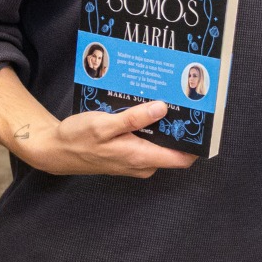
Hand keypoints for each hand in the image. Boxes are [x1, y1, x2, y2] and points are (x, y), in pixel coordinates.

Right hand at [28, 101, 196, 177]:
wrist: (56, 150)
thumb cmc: (78, 138)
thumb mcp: (104, 125)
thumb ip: (133, 119)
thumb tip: (162, 109)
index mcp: (141, 158)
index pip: (183, 158)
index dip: (196, 141)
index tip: (205, 120)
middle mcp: (143, 163)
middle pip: (175, 148)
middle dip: (181, 126)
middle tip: (185, 99)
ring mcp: (137, 160)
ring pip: (161, 143)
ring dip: (165, 124)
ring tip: (168, 98)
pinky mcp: (129, 154)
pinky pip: (149, 142)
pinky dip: (151, 127)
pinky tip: (147, 108)